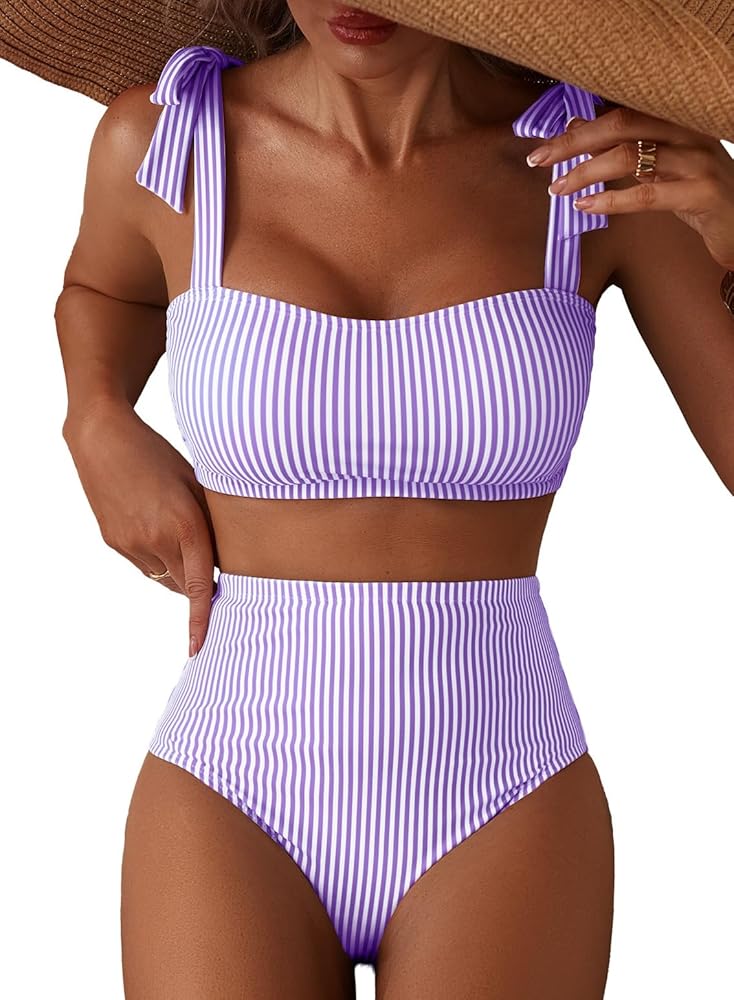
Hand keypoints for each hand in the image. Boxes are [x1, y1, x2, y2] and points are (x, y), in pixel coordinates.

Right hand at [63, 400, 217, 656]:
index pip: (200, 585)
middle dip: (198, 582)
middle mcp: (156, 539)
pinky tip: (154, 526)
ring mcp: (131, 544)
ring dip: (176, 569)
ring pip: (163, 577)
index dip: (201, 619)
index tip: (199, 647)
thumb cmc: (160, 454)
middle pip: (185, 585)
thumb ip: (213, 522)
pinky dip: (156, 558)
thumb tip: (227, 557)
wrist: (103, 438)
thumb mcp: (196, 482)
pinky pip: (144, 565)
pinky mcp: (113, 542)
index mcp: (184, 524)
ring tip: (175, 531)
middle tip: (207, 561)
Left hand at [527, 105, 733, 270]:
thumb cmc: (697, 195)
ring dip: (586, 172)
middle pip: (621, 124)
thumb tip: (577, 125)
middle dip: (574, 142)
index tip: (545, 144)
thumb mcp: (659, 167)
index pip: (619, 111)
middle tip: (540, 161)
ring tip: (558, 189)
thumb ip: (623, 145)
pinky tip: (587, 205)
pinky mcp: (702, 193)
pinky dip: (612, 199)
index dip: (579, 126)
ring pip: (630, 156)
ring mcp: (697, 161)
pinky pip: (648, 193)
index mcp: (676, 120)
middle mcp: (688, 133)